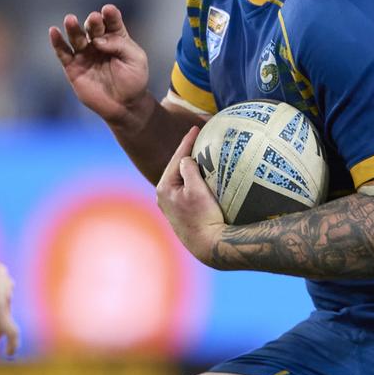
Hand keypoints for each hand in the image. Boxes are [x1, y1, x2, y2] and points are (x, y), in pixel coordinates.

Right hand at [49, 4, 151, 129]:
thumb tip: (98, 40)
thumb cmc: (134, 81)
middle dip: (93, 22)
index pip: (112, 22)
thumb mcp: (135, 59)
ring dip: (73, 28)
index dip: (110, 15)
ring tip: (70, 19)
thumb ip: (120, 45)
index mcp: (116, 37)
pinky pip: (63, 53)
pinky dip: (57, 42)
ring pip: (77, 37)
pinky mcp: (73, 67)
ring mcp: (85, 54)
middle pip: (94, 28)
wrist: (125, 106)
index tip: (108, 10)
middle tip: (94, 19)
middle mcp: (98, 43)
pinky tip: (53, 32)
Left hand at [156, 127, 226, 266]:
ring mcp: (172, 206)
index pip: (177, 157)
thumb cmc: (204, 217)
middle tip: (199, 136)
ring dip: (190, 166)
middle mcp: (163, 197)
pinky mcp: (181, 213)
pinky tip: (204, 175)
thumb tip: (187, 158)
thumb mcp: (196, 189)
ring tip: (201, 152)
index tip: (196, 128)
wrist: (209, 246)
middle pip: (177, 167)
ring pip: (182, 178)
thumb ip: (188, 169)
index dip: (187, 141)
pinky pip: (187, 189)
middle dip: (187, 152)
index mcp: (164, 188)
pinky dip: (194, 179)